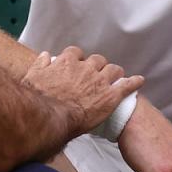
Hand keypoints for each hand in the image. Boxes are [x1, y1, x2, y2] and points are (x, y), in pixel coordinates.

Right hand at [21, 47, 143, 134]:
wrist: (51, 117)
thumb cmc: (39, 99)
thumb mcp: (32, 77)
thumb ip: (40, 64)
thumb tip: (46, 55)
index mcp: (67, 62)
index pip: (76, 53)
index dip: (78, 60)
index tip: (78, 66)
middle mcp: (85, 68)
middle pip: (97, 60)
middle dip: (97, 66)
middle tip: (96, 75)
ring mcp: (99, 81)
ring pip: (113, 69)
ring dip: (114, 73)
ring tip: (116, 78)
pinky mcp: (110, 96)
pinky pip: (126, 85)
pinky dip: (134, 82)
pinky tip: (139, 81)